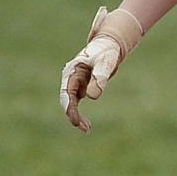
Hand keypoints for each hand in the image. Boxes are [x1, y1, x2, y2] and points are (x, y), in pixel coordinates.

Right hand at [59, 6, 142, 132]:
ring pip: (71, 104)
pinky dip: (79, 114)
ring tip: (87, 129)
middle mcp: (70, 79)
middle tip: (84, 128)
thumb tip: (92, 96)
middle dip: (72, 115)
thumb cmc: (106, 52)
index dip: (69, 107)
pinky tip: (87, 125)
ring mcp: (74, 84)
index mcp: (72, 72)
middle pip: (66, 100)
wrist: (109, 46)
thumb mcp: (105, 62)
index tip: (75, 120)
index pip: (66, 93)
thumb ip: (100, 77)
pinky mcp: (80, 88)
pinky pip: (76, 104)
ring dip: (76, 117)